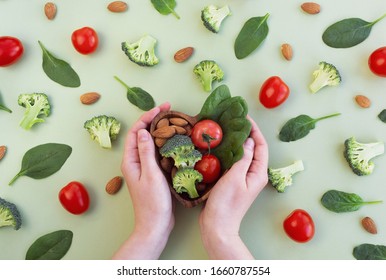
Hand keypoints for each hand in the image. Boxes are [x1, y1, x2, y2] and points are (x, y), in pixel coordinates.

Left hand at [112, 103, 173, 258]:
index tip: (162, 108)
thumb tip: (144, 131)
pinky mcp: (153, 173)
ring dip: (160, 130)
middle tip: (170, 109)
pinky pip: (157, 153)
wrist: (155, 224)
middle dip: (154, 120)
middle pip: (143, 135)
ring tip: (173, 121)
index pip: (137, 132)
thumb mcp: (150, 175)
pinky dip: (165, 143)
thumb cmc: (152, 202)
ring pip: (151, 143)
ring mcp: (144, 168)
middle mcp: (135, 162)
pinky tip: (175, 141)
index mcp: (131, 161)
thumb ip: (146, 153)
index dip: (147, 117)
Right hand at [199, 116, 268, 258]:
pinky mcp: (232, 180)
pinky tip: (218, 146)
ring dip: (235, 142)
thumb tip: (248, 140)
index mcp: (258, 173)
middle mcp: (253, 174)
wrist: (217, 225)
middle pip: (252, 148)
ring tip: (224, 129)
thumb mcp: (235, 177)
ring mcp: (242, 177)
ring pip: (242, 154)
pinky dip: (227, 152)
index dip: (254, 130)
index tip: (244, 117)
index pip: (261, 145)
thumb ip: (243, 158)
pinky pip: (232, 162)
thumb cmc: (227, 204)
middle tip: (232, 120)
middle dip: (245, 133)